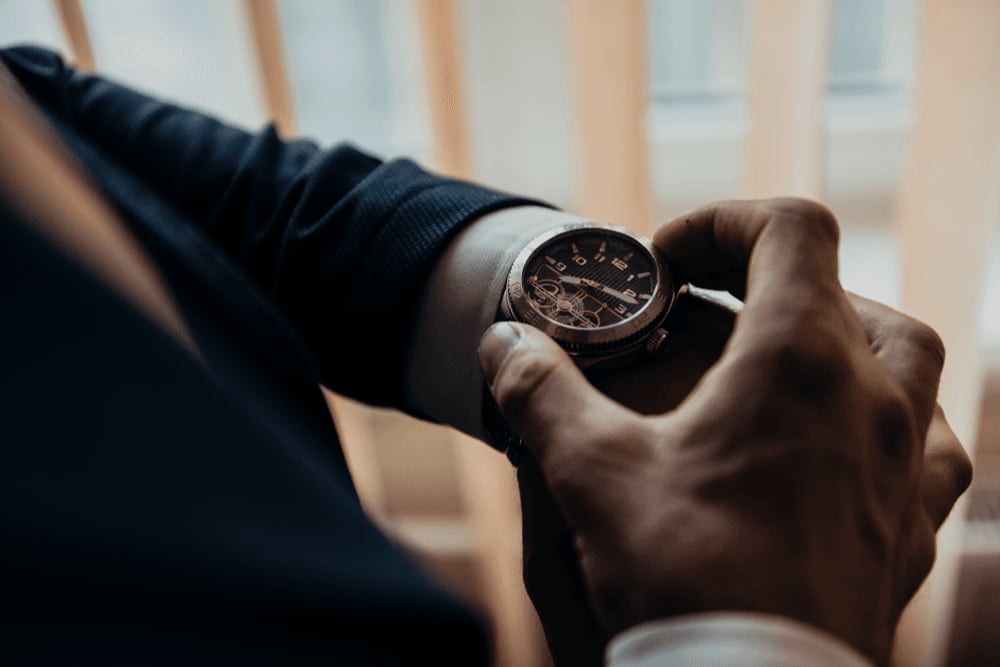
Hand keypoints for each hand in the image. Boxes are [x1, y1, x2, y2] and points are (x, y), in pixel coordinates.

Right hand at [480, 198, 971, 664]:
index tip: (667, 263)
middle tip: (712, 312)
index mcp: (800, 361)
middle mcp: (872, 399)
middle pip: (847, 288)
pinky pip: (928, 448)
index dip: (722, 222)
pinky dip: (889, 422)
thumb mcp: (591, 471)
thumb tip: (503, 343)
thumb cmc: (685, 576)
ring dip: (845, 340)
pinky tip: (844, 446)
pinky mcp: (910, 527)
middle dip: (773, 280)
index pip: (790, 228)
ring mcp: (904, 464)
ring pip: (909, 359)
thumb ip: (540, 391)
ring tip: (782, 364)